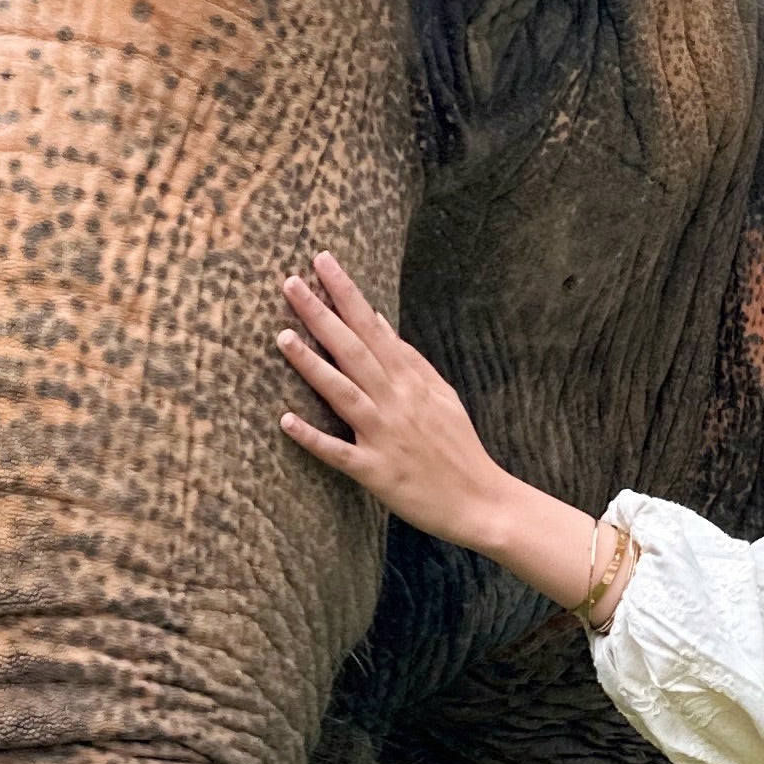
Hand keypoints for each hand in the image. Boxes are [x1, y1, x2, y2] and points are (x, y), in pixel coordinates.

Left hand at [277, 256, 632, 621]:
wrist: (481, 501)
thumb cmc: (458, 447)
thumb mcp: (442, 394)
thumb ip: (411, 358)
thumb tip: (380, 321)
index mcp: (411, 381)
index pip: (373, 327)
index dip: (346, 293)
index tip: (322, 262)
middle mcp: (396, 402)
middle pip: (354, 351)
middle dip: (322, 315)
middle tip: (291, 282)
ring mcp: (385, 436)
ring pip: (343, 393)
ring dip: (312, 365)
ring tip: (282, 337)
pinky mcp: (376, 472)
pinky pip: (339, 453)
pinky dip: (313, 437)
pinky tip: (285, 421)